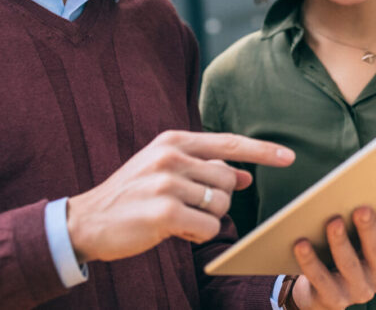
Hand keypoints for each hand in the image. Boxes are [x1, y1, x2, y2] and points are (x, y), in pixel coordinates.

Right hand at [66, 130, 293, 262]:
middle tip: (189, 208)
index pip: (228, 143)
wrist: (86, 221)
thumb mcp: (165, 173)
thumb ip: (204, 169)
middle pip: (228, 180)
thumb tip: (244, 174)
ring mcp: (167, 183)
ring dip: (206, 219)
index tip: (289, 156)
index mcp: (172, 141)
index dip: (262, 150)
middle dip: (218, 200)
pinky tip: (174, 231)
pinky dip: (198, 234)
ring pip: (220, 205)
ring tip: (176, 219)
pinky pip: (208, 226)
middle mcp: (171, 156)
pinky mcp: (164, 212)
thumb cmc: (131, 197)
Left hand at [290, 189, 375, 308]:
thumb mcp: (375, 239)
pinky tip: (301, 244)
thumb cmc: (353, 254)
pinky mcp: (334, 299)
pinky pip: (320, 279)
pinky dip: (310, 261)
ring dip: (340, 243)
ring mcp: (358, 290)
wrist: (325, 292)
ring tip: (332, 222)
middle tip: (362, 209)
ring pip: (349, 265)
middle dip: (369, 229)